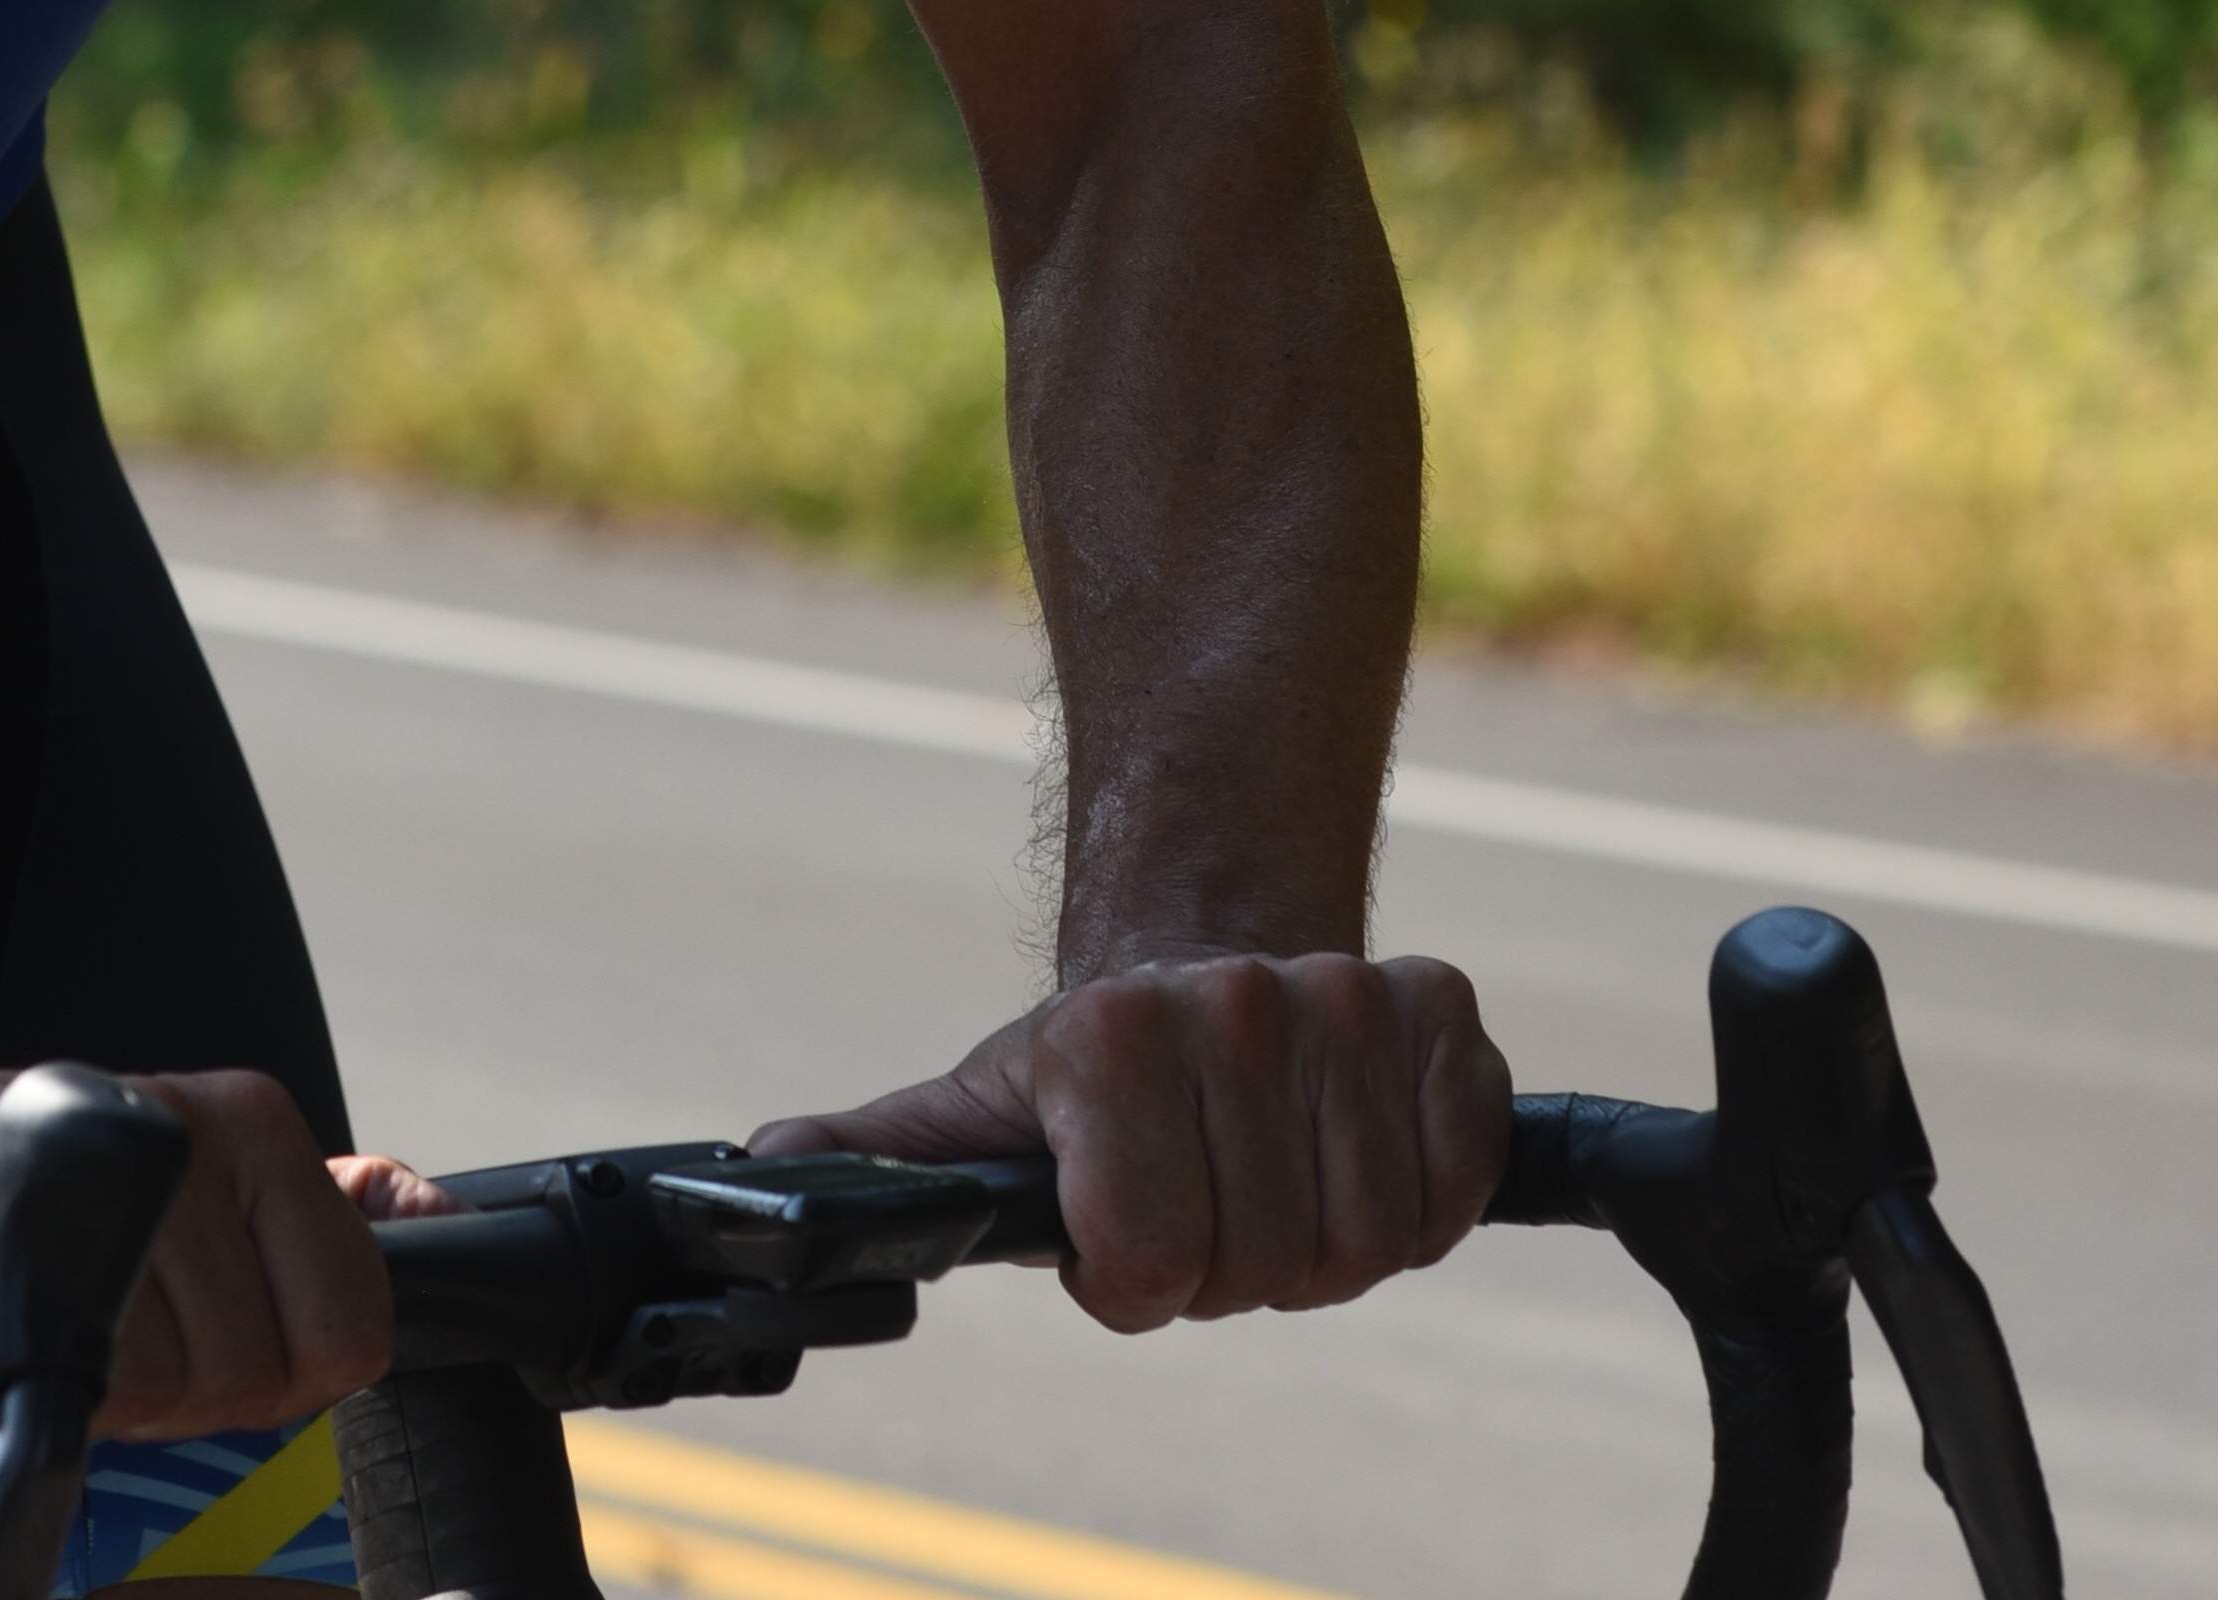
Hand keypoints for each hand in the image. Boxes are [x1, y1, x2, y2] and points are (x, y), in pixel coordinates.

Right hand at [0, 1066, 400, 1435]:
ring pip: (137, 1373)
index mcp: (242, 1121)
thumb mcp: (189, 1183)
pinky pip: (19, 1334)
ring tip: (31, 1331)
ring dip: (82, 1395)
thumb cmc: (16, 1189)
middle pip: (238, 1369)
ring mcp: (44, 1133)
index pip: (345, 1325)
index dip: (272, 1381)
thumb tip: (436, 1218)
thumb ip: (314, 1208)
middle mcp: (162, 1111)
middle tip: (95, 1350)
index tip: (194, 1361)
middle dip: (171, 1400)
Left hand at [755, 949, 1505, 1329]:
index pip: (1148, 1264)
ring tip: (1269, 1166)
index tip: (1118, 1220)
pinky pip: (1458, 1181)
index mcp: (1112, 1036)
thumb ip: (880, 1154)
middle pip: (1264, 1265)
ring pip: (1367, 1239)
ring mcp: (1350, 998)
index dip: (1133, 1274)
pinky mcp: (1447, 1011)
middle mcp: (1238, 1000)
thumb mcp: (978, 1107)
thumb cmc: (1091, 1071)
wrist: (1207, 942)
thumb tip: (759, 1165)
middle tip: (1203, 1190)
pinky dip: (1418, 1194)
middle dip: (1232, 1260)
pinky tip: (1354, 1140)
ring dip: (1322, 1235)